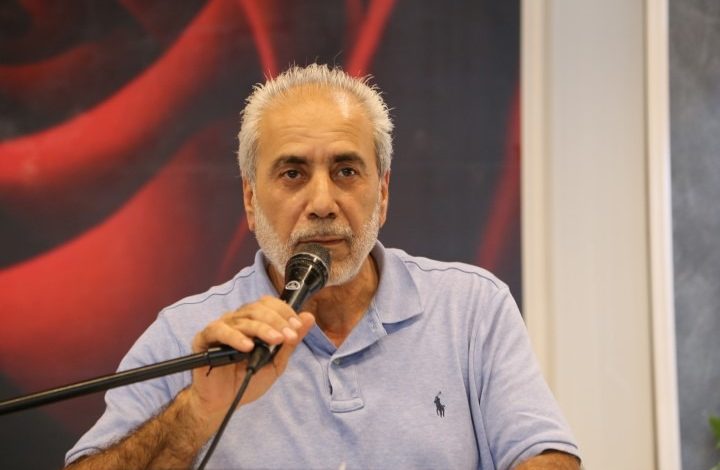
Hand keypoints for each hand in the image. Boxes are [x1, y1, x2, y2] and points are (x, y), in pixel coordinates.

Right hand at [186, 296, 314, 432]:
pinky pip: (219, 331)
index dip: (284, 312)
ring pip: (242, 319)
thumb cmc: (248, 380)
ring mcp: (220, 327)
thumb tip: (308, 318)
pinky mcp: (204, 339)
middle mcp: (236, 320)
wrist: (224, 403)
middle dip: (277, 321)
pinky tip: (248, 347)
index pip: (268, 304)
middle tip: (288, 336)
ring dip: (262, 328)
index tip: (297, 327)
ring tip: (275, 340)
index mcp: (253, 322)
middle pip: (257, 309)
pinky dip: (235, 337)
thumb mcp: (276, 362)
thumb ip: (290, 342)